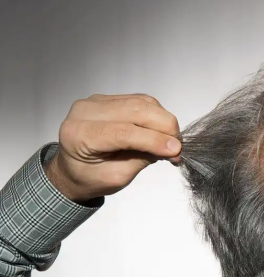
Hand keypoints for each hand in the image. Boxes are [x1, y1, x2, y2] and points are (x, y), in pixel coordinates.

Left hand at [45, 94, 180, 202]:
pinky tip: (160, 131)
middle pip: (135, 109)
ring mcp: (96, 101)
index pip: (123, 132)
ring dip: (163, 120)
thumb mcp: (117, 176)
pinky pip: (140, 100)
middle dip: (164, 126)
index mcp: (79, 135)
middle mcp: (85, 112)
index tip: (176, 150)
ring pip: (142, 102)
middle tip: (178, 146)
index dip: (153, 140)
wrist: (72, 170)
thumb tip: (172, 147)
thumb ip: (143, 159)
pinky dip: (156, 114)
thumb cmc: (90, 178)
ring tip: (170, 141)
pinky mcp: (108, 98)